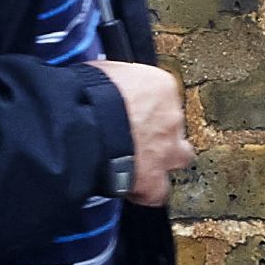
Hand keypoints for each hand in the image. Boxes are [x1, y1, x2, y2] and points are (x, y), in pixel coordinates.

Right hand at [88, 60, 191, 206]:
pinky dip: (148, 193)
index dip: (144, 107)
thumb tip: (102, 80)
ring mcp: (167, 150)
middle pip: (174, 125)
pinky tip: (132, 191)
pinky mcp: (154, 179)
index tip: (129, 112)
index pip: (162, 96)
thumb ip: (114, 79)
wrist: (84, 126)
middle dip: (160, 132)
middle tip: (135, 136)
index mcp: (161, 87)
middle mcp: (172, 118)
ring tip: (140, 163)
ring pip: (180, 157)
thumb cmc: (87, 93)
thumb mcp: (103, 71)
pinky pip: (158, 192)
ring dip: (164, 160)